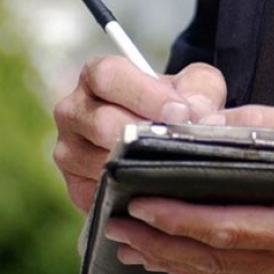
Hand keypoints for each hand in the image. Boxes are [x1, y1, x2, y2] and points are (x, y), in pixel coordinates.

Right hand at [52, 56, 226, 210]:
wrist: (162, 140)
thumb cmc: (176, 106)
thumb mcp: (195, 87)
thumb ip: (202, 92)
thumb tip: (204, 118)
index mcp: (97, 77)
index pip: (108, 76)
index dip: (145, 94)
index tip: (179, 112)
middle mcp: (74, 112)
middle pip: (102, 123)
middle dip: (145, 136)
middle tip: (179, 145)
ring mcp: (70, 152)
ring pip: (101, 162)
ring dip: (141, 169)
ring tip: (175, 169)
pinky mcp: (77, 188)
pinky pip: (103, 195)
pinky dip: (134, 196)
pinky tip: (161, 193)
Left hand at [104, 101, 273, 273]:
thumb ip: (264, 126)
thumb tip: (208, 127)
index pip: (231, 228)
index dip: (181, 219)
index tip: (140, 206)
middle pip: (220, 257)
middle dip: (164, 242)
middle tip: (118, 227)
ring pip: (226, 268)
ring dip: (176, 257)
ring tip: (131, 245)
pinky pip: (241, 266)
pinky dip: (203, 259)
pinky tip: (174, 255)